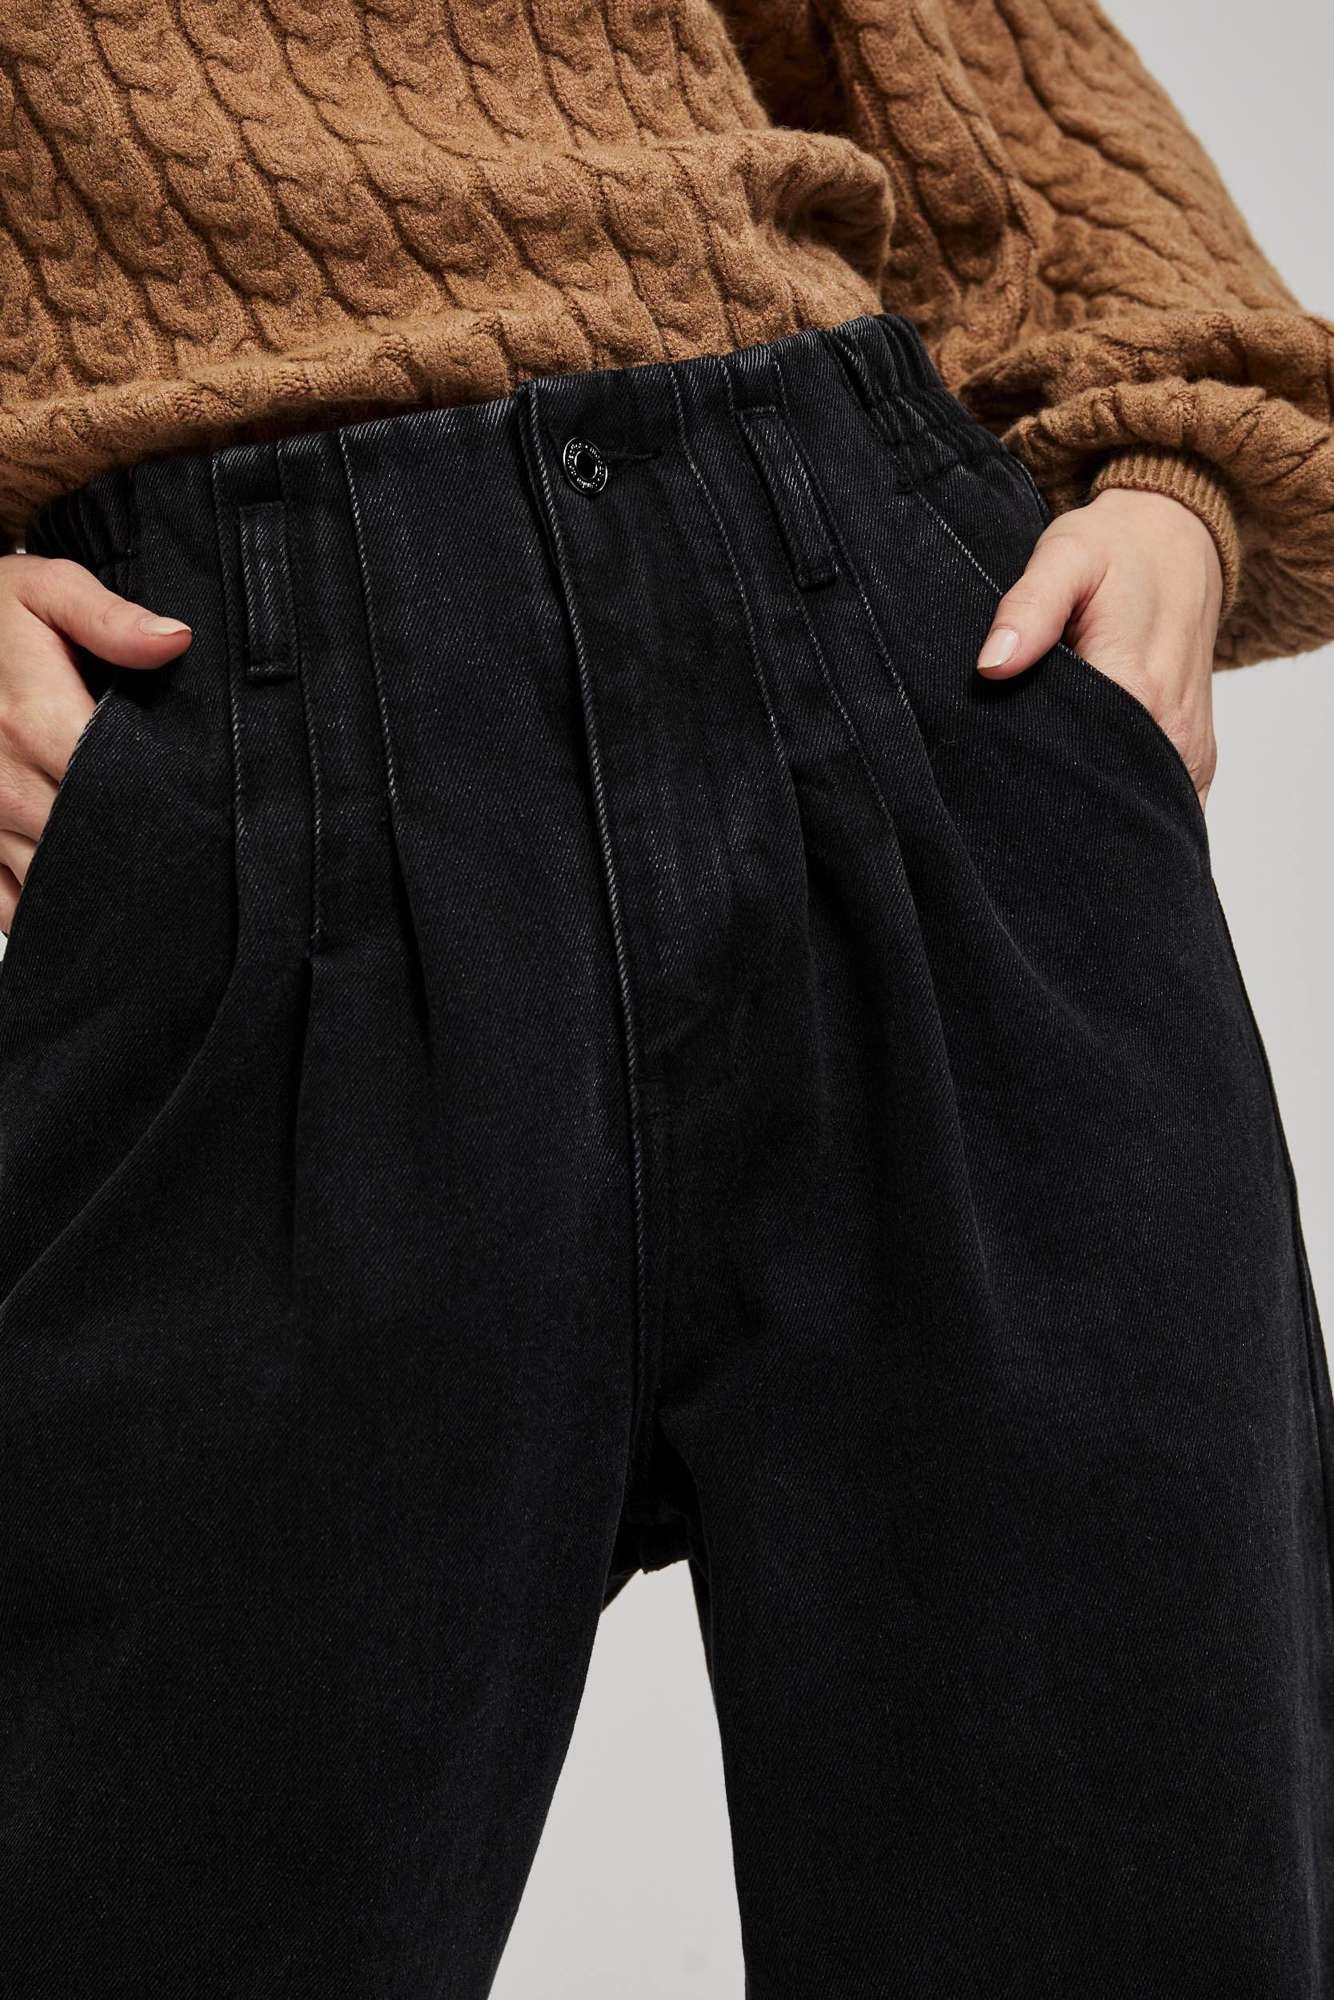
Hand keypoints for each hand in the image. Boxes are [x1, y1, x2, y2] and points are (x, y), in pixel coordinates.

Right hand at [0, 554, 193, 932]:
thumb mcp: (49, 592)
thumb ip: (111, 618)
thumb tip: (175, 639)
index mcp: (33, 722)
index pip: (118, 787)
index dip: (167, 806)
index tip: (203, 811)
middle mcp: (4, 780)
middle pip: (90, 843)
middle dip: (141, 852)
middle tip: (193, 856)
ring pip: (53, 880)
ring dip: (99, 884)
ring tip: (150, 879)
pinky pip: (7, 901)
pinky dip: (45, 907)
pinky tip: (86, 896)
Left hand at [975, 487, 1223, 807]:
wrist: (1182, 544)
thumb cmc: (1117, 549)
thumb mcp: (1065, 557)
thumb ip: (1028, 609)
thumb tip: (992, 665)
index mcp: (1136, 686)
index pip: (1076, 764)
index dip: (1032, 774)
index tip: (999, 771)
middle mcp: (1171, 729)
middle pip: (1106, 797)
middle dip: (1060, 803)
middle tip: (1013, 787)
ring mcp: (1190, 750)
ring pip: (1138, 807)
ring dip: (1094, 808)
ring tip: (1047, 791)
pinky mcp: (1196, 758)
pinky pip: (1163, 804)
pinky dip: (1128, 806)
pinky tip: (1089, 793)